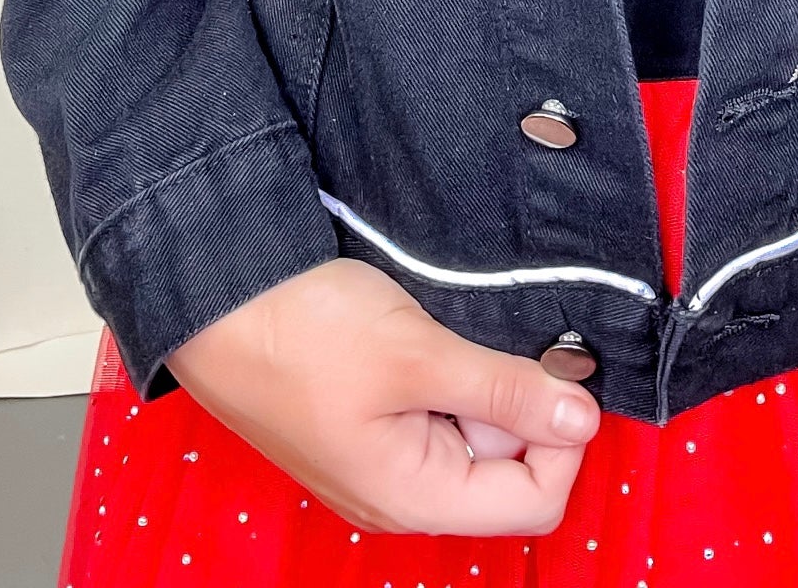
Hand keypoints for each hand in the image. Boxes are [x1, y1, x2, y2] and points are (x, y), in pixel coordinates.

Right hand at [169, 259, 599, 533]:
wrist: (213, 296)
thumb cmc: (300, 331)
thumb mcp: (419, 354)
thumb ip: (506, 390)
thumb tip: (584, 417)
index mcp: (414, 498)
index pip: (536, 500)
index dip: (559, 437)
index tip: (549, 370)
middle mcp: (400, 494)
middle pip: (507, 469)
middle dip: (514, 403)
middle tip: (484, 343)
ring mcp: (380, 459)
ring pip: (472, 435)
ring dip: (478, 384)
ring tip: (444, 336)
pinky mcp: (367, 423)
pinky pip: (435, 414)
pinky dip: (447, 376)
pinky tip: (423, 338)